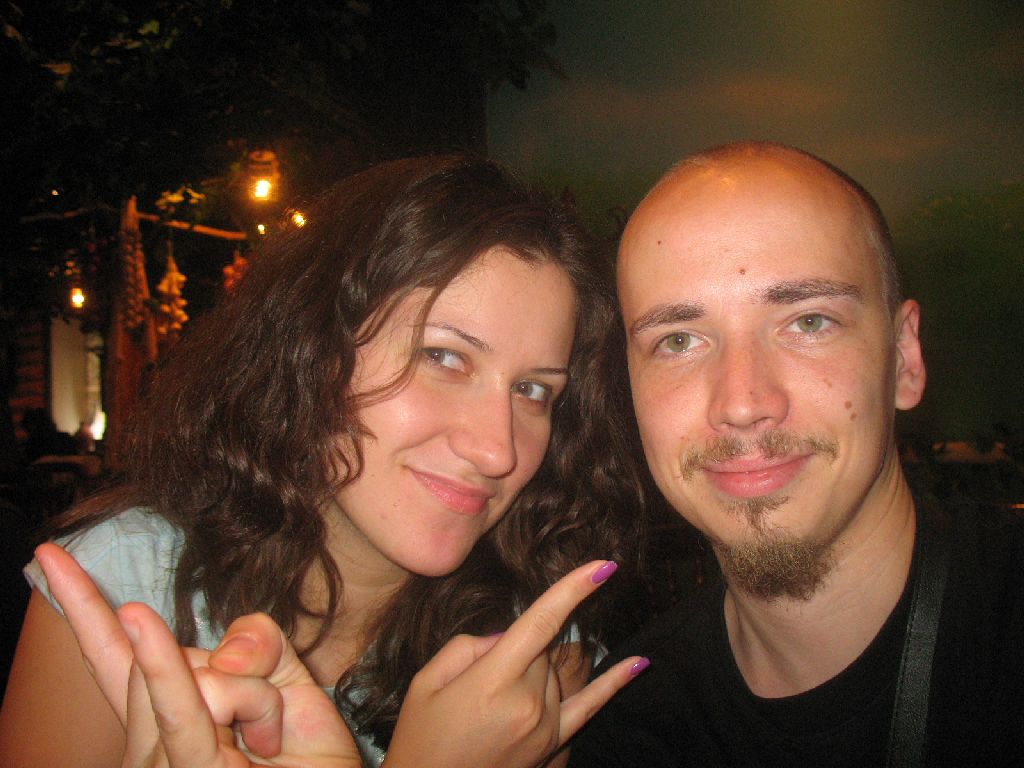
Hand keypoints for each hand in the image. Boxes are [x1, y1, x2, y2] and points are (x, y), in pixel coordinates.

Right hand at [34, 543, 360, 767]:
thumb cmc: (306, 754)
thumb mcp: (289, 679)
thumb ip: (257, 643)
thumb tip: (226, 653)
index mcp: (167, 713)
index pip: (110, 654)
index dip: (82, 605)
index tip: (51, 554)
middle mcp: (150, 741)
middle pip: (164, 656)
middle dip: (234, 667)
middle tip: (268, 721)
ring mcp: (162, 763)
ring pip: (192, 675)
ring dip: (257, 696)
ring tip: (270, 741)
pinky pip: (178, 707)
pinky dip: (162, 666)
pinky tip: (136, 620)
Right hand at [383, 560, 647, 767]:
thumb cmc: (420, 737)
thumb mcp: (426, 682)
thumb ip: (469, 646)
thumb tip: (508, 637)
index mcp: (493, 682)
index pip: (541, 623)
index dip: (573, 590)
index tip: (603, 566)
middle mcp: (528, 703)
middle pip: (541, 648)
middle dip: (516, 648)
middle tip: (477, 681)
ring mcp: (545, 726)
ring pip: (554, 672)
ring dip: (532, 671)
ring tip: (489, 705)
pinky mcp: (552, 744)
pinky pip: (590, 707)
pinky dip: (615, 683)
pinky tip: (641, 662)